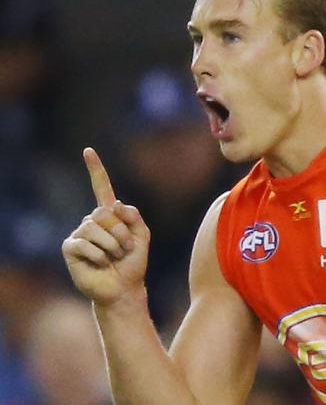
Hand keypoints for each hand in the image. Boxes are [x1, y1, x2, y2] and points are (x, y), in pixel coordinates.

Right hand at [62, 148, 150, 306]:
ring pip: (96, 228)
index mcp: (109, 215)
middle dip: (121, 232)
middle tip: (125, 249)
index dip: (95, 170)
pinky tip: (100, 264)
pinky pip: (86, 244)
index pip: (101, 188)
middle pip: (104, 213)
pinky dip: (100, 255)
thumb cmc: (133, 263)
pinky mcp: (70, 248)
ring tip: (114, 257)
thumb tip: (113, 205)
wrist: (124, 288)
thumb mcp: (142, 236)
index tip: (88, 150)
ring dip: (112, 245)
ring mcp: (79, 234)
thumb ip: (134, 217)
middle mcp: (91, 221)